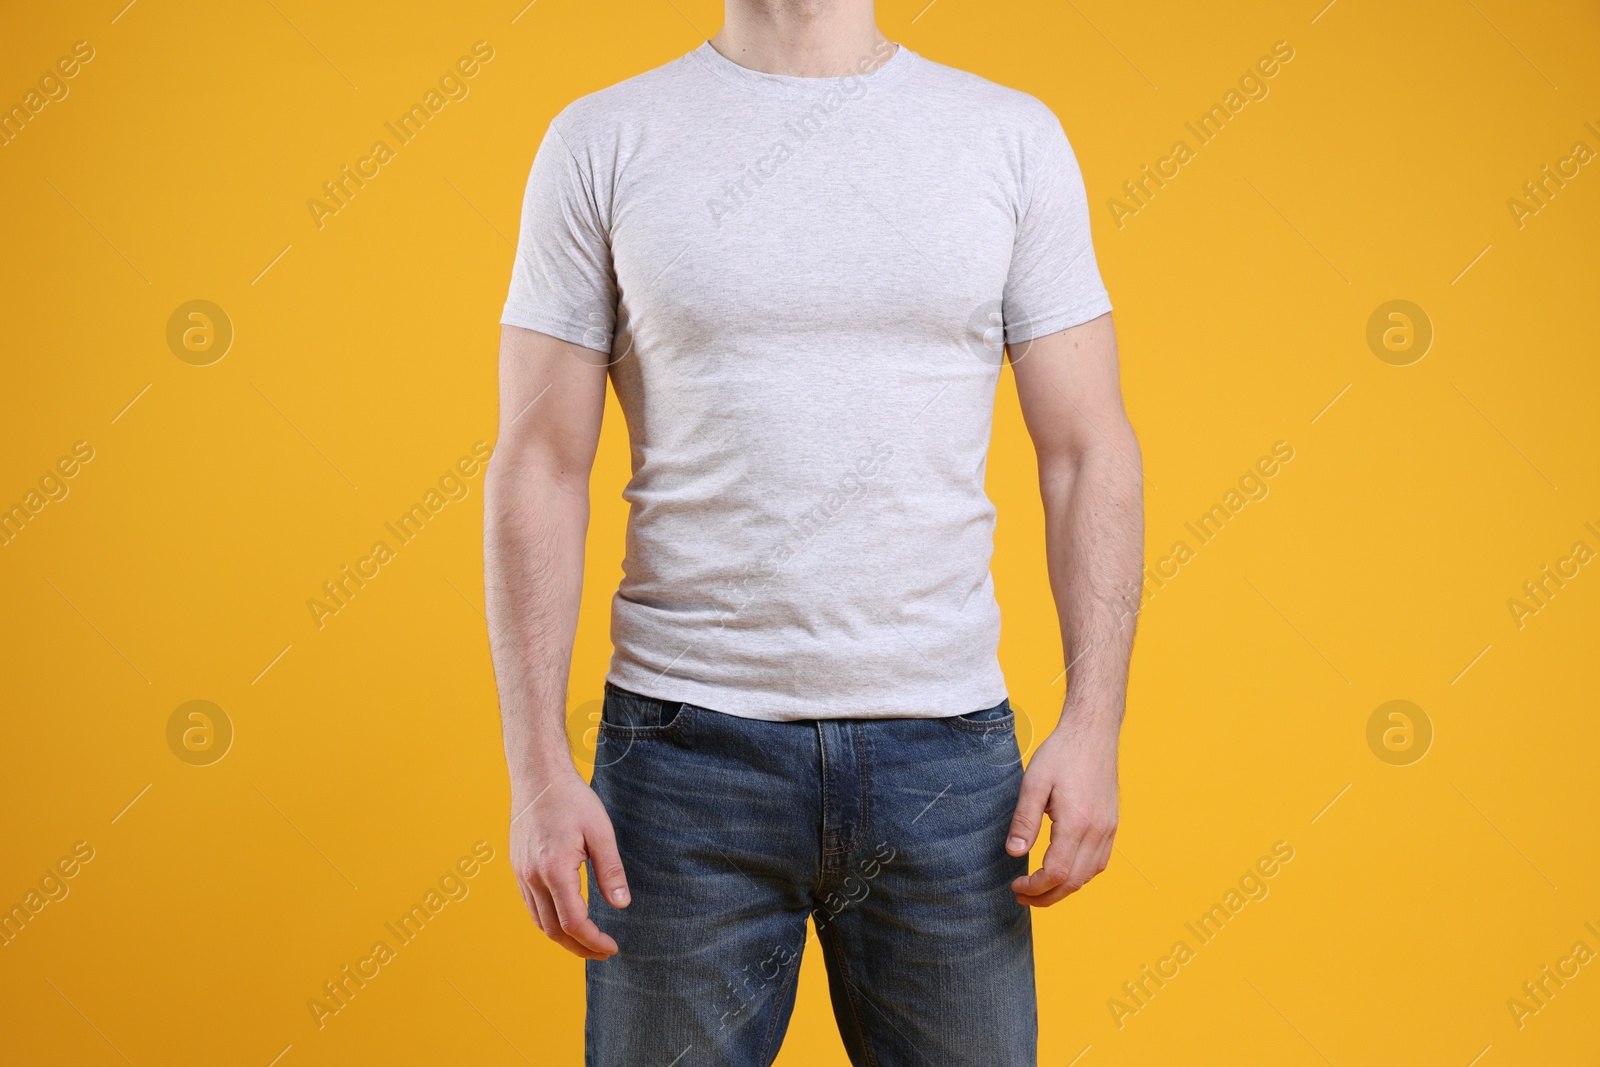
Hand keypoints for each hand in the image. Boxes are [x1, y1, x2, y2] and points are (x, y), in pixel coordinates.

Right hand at [510, 768, 629, 958]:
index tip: (612, 947)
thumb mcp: (601, 832)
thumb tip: (622, 904)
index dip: (593, 940)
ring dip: (563, 938)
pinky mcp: (518, 869)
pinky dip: (548, 922)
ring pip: (539, 922)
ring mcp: (521, 874)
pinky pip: (531, 906)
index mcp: (555, 870)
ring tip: (587, 942)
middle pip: (553, 930)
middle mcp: (533, 877)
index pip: (573, 923)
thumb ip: (610, 871)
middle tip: (603, 952)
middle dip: (579, 947)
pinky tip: (566, 919)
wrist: (539, 778)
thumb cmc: (573, 800)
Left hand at [1005, 720, 1118, 905]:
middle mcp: (1098, 830)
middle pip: (1074, 881)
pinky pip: (1099, 862)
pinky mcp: (1112, 824)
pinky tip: (1064, 871)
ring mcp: (1109, 828)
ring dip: (1064, 888)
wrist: (1093, 733)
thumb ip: (1025, 820)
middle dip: (1047, 896)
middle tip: (1023, 896)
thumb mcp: (1034, 782)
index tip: (1016, 886)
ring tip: (1040, 888)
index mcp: (1077, 822)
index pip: (1057, 872)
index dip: (1035, 887)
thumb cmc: (1061, 754)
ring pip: (1089, 875)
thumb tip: (1015, 853)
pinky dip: (1081, 875)